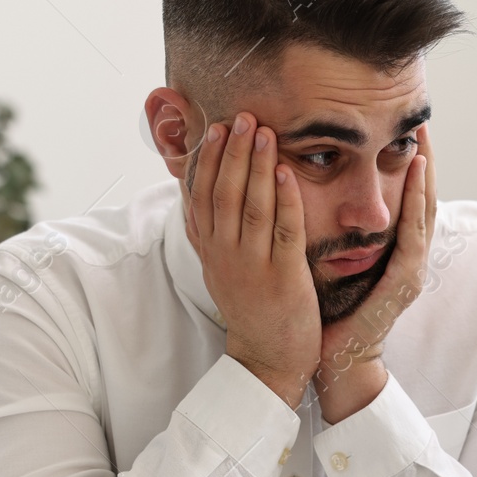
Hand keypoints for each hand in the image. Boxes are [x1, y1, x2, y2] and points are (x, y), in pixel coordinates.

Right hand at [185, 113, 319, 407]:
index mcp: (211, 251)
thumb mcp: (220, 268)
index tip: (213, 128)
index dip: (207, 160)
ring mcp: (253, 266)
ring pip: (250, 207)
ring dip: (256, 166)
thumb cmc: (251, 308)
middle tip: (241, 117)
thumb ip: (208, 231)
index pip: (202, 196)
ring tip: (263, 132)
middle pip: (224, 194)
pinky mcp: (283, 277)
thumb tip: (191, 191)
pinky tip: (286, 172)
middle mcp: (226, 255)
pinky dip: (283, 199)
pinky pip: (283, 231)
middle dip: (232, 152)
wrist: (268, 359)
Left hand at [315, 124, 435, 421]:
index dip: (407, 165)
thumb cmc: (330, 313)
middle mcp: (409, 257)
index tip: (401, 129)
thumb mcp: (334, 260)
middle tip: (421, 119)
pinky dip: (416, 200)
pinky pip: (415, 233)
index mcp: (393, 252)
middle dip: (425, 158)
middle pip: (423, 197)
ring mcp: (411, 269)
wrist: (337, 360)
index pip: (405, 199)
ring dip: (427, 171)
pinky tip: (415, 173)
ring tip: (424, 136)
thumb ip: (335, 230)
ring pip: (425, 208)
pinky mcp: (405, 281)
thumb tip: (309, 190)